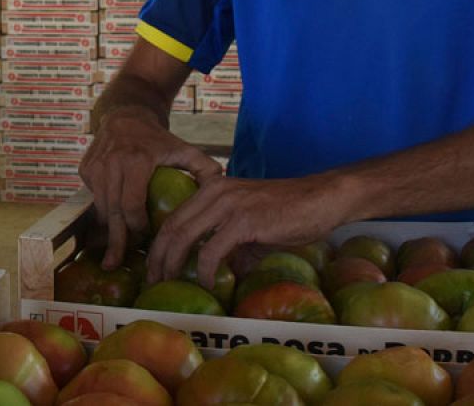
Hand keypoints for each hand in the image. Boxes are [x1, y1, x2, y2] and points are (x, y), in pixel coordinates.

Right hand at [78, 104, 221, 269]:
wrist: (126, 115)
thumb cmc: (158, 139)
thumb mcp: (182, 148)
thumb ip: (204, 166)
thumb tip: (224, 189)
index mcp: (136, 160)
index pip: (132, 203)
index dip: (137, 226)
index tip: (145, 239)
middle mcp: (111, 163)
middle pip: (112, 211)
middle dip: (115, 240)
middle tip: (115, 263)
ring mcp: (95, 166)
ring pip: (99, 207)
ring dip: (107, 231)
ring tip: (111, 254)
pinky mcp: (84, 168)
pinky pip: (92, 197)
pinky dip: (101, 213)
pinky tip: (109, 227)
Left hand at [147, 173, 343, 285]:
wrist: (320, 199)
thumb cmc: (288, 212)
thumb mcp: (250, 225)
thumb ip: (230, 243)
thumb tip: (220, 271)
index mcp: (211, 188)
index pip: (174, 217)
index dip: (159, 245)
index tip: (154, 268)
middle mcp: (214, 191)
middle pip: (172, 227)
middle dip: (158, 257)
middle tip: (153, 282)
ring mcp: (228, 204)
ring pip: (184, 236)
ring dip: (173, 264)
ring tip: (170, 284)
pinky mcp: (244, 220)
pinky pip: (213, 250)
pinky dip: (206, 270)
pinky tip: (209, 283)